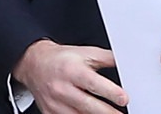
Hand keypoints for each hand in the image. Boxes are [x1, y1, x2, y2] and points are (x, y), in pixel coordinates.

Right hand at [13, 38, 127, 113]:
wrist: (34, 64)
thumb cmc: (62, 59)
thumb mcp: (84, 53)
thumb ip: (106, 58)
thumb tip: (126, 63)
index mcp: (72, 70)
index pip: (93, 83)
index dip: (110, 92)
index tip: (123, 98)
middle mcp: (62, 87)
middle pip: (89, 106)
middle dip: (108, 112)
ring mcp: (55, 103)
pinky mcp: (50, 113)